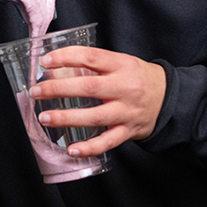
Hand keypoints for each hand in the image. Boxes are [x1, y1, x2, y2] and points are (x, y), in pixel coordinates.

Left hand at [29, 46, 166, 157]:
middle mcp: (125, 87)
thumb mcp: (122, 62)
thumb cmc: (138, 77)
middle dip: (58, 89)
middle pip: (89, 88)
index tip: (45, 61)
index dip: (66, 57)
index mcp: (122, 65)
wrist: (169, 98)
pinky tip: (71, 149)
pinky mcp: (129, 131)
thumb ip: (95, 65)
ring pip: (95, 117)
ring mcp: (127, 111)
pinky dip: (89, 147)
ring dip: (67, 118)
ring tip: (45, 117)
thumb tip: (56, 67)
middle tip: (36, 92)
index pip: (91, 57)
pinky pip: (108, 141)